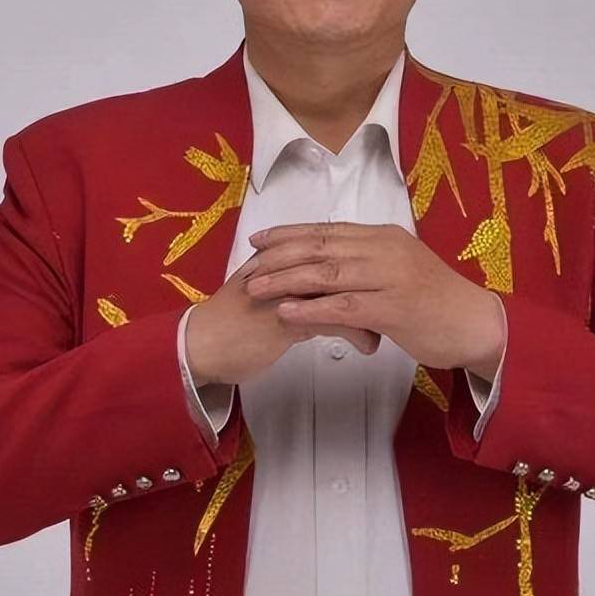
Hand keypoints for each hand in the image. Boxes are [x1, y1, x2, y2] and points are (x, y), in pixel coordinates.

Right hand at [184, 252, 379, 386]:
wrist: (198, 347)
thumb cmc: (231, 327)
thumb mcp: (266, 300)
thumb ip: (293, 290)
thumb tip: (323, 294)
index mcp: (280, 258)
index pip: (330, 249)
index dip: (360, 265)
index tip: (383, 282)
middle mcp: (285, 267)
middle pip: (342, 265)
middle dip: (372, 285)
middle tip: (395, 304)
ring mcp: (285, 290)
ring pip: (341, 290)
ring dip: (368, 311)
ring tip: (385, 330)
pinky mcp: (284, 318)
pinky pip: (332, 319)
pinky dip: (355, 333)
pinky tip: (369, 345)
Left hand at [241, 222, 505, 378]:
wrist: (477, 324)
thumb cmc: (438, 303)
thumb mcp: (402, 270)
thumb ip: (370, 264)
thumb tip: (335, 266)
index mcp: (385, 236)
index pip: (328, 230)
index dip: (290, 233)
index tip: (260, 238)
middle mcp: (386, 249)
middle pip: (321, 246)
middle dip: (279, 254)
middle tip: (248, 262)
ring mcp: (390, 276)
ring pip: (327, 272)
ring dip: (286, 280)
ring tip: (256, 287)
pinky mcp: (394, 307)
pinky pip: (344, 305)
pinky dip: (311, 307)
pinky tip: (287, 312)